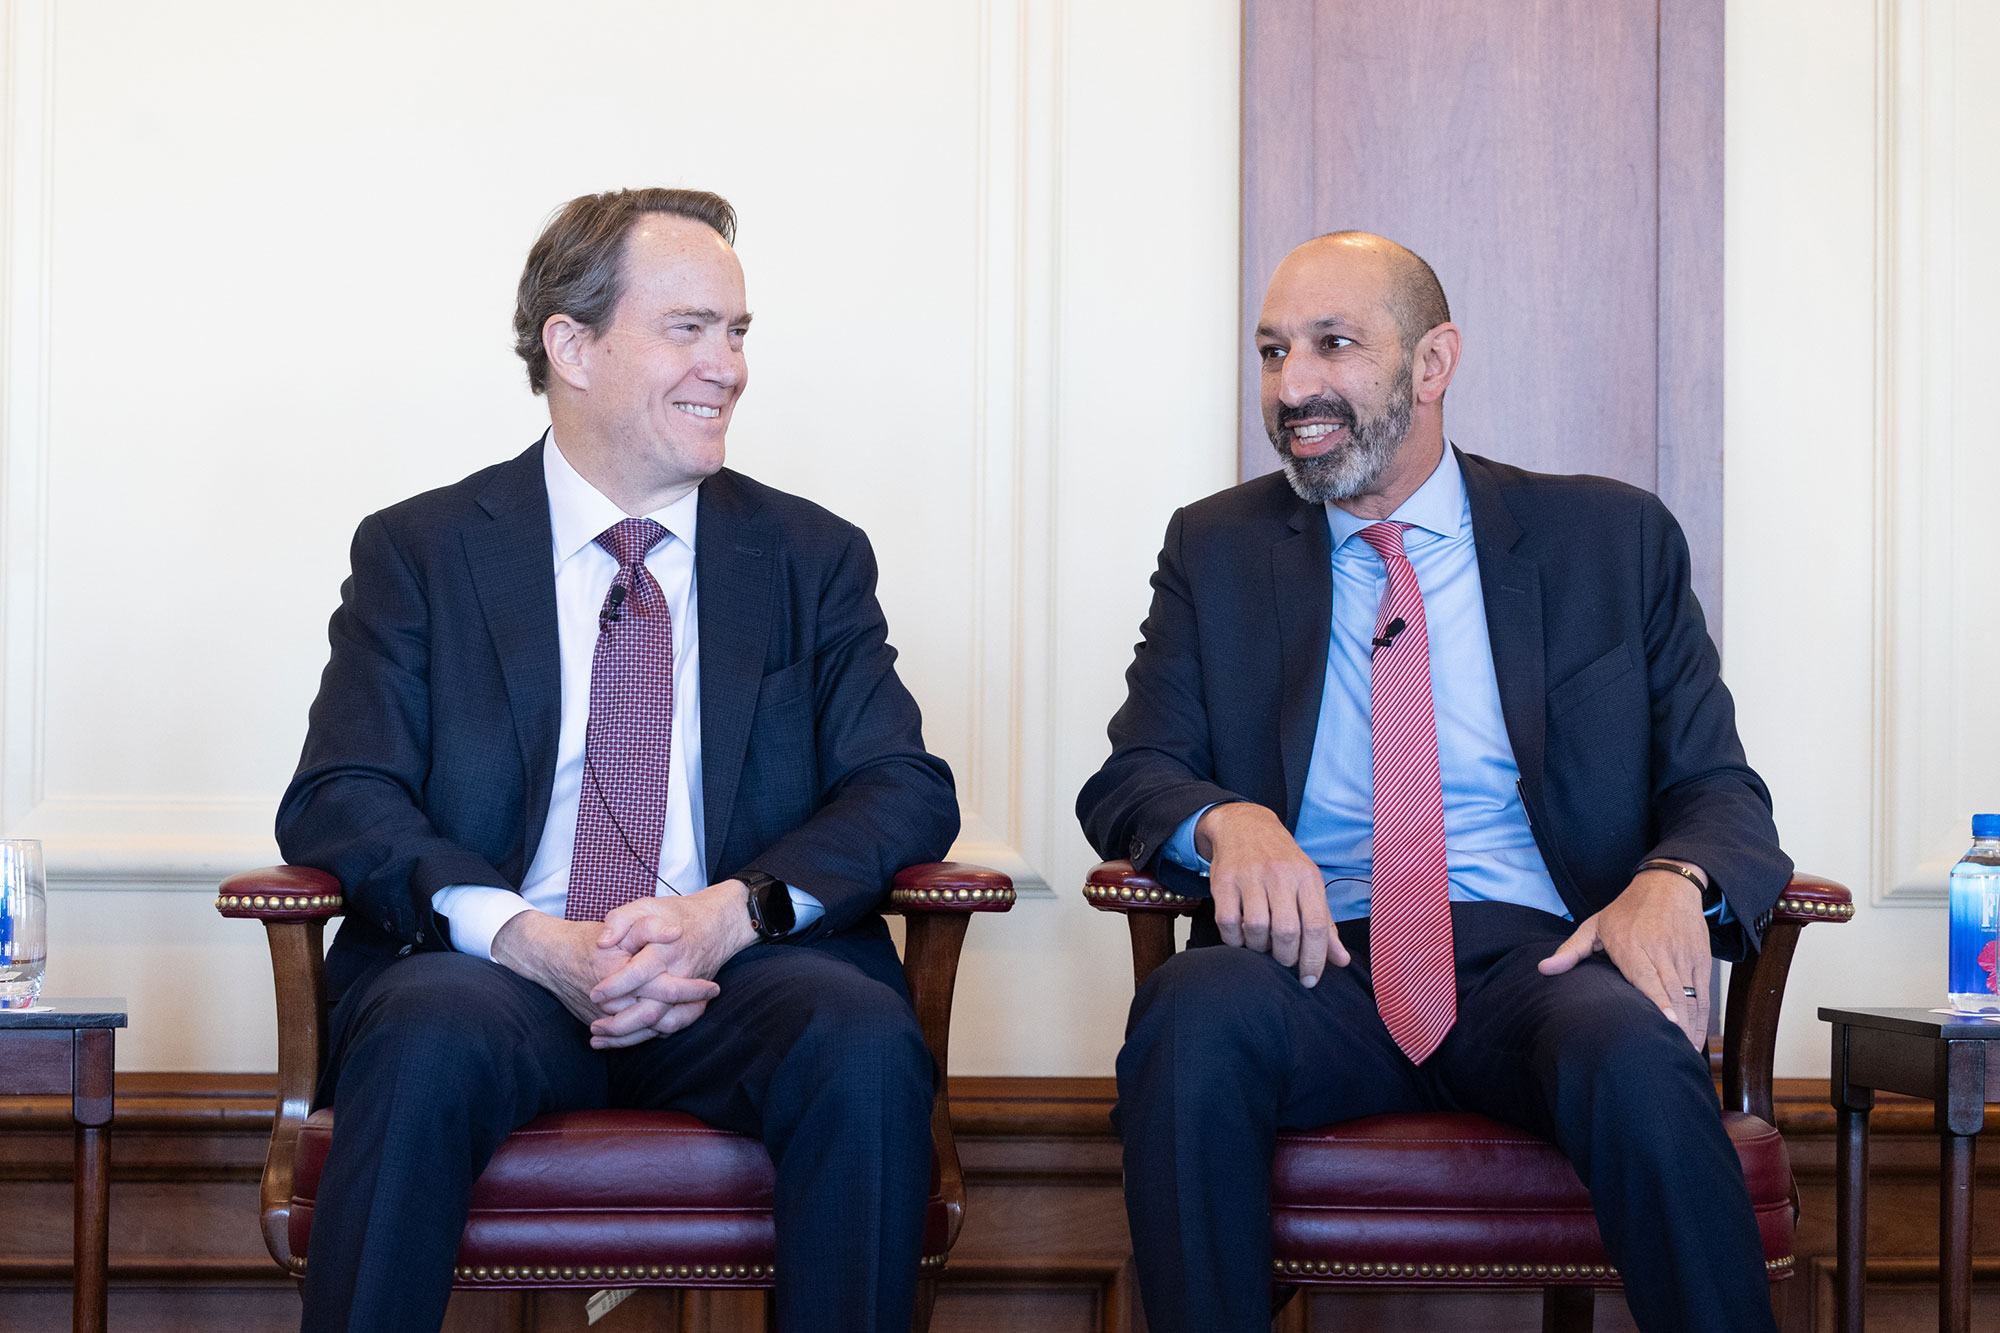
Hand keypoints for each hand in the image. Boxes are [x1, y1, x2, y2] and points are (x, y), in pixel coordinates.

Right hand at [490, 910, 719, 1039]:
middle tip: (708, 1000)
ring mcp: (605, 1015)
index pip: (666, 989)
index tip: (713, 986)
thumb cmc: (590, 937)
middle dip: (688, 1011)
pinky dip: (652, 1032)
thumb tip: (675, 932)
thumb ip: (648, 926)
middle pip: (660, 1016)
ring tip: (695, 1012)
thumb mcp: (621, 922)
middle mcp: (613, 999)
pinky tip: (670, 1022)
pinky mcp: (599, 1023)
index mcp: (622, 972)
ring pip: (647, 1031)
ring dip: (674, 1024)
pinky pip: (631, 1037)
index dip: (693, 990)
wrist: (552, 957)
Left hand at [586, 880, 760, 1042]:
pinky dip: (650, 1036)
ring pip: (663, 1025)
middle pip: (651, 1010)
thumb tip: (602, 942)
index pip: (638, 974)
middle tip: (594, 1027)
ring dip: (631, 1037)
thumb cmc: (676, 914)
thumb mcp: (645, 906)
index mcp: (666, 950)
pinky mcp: (695, 1001)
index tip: (593, 994)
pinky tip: (626, 1039)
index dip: (614, 987)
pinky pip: (674, 1026)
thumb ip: (620, 920)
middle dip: (619, 1024)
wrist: (718, 924)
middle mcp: (681, 975)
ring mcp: (691, 992)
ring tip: (601, 1040)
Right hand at [1198, 802, 1348, 986]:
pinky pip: (1228, 923)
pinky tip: (1242, 937)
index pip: (1316, 925)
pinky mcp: (1223, 882)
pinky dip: (1235, 940)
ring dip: (1259, 948)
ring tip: (1263, 944)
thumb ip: (1325, 925)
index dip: (1314, 959)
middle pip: (1286, 931)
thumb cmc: (1282, 862)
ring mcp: (1249, 877)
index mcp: (1307, 878)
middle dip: (1286, 957)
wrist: (1245, 826)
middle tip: (1284, 959)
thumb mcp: (1309, 885)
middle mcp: (1280, 875)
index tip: (1309, 979)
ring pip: (1256, 929)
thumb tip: (1341, 960)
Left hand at [1538, 862, 1711, 1046]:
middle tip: (1673, 1052)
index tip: (1668, 1023)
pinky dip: (1702, 1017)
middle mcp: (1661, 952)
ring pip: (1692, 997)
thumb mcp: (1594, 925)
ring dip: (1691, 1027)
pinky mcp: (1702, 960)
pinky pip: (1704, 994)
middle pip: (1674, 993)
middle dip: (1678, 1024)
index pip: (1647, 977)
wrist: (1668, 885)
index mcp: (1632, 946)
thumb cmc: (1626, 910)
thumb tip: (1543, 969)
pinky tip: (1696, 1038)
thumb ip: (1571, 950)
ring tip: (1684, 1052)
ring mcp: (1684, 956)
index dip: (1659, 1001)